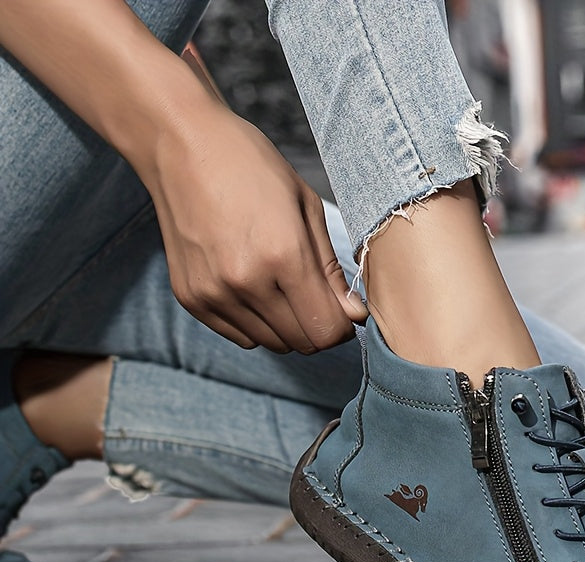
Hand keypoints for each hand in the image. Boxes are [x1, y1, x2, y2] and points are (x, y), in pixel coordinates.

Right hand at [144, 104, 366, 352]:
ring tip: (280, 284)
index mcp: (283, 256)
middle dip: (317, 326)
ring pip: (272, 343)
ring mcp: (214, 294)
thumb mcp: (306, 208)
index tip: (343, 309)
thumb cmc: (251, 168)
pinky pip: (240, 336)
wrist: (180, 145)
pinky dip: (255, 323)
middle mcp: (246, 283)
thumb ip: (331, 270)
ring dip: (286, 326)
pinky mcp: (191, 299)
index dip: (343, 326)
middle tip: (314, 295)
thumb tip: (354, 316)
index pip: (327, 330)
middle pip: (302, 343)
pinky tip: (253, 286)